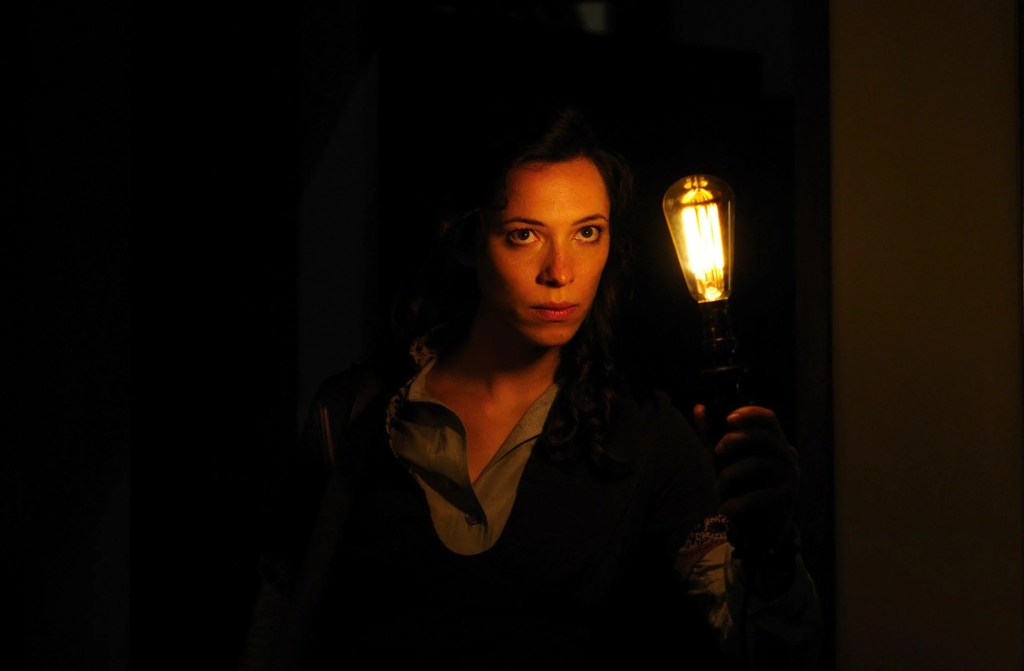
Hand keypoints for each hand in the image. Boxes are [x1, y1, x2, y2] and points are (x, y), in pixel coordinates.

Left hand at [694, 404, 799, 556]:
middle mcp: (787, 454)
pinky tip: (725, 509)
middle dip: (735, 441)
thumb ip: (711, 436)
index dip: (750, 413)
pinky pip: (760, 494)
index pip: (769, 417)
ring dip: (730, 475)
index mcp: (773, 441)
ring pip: (758, 464)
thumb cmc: (741, 487)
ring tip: (717, 487)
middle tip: (717, 452)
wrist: (759, 528)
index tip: (729, 419)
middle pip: (763, 437)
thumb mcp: (724, 460)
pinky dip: (737, 502)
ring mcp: (790, 475)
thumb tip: (698, 408)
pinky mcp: (788, 497)